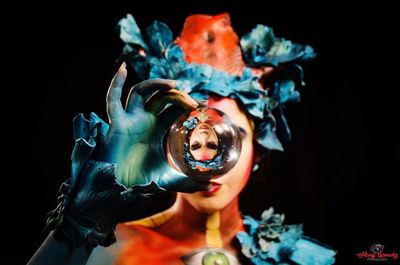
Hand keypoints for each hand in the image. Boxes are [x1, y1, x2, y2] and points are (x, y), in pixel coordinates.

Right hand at [100, 62, 210, 191]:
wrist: (120, 190)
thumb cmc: (143, 182)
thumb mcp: (172, 179)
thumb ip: (191, 182)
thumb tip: (214, 186)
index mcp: (157, 130)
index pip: (174, 109)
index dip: (188, 104)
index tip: (204, 105)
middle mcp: (145, 121)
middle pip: (162, 98)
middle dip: (179, 96)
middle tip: (195, 102)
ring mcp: (131, 120)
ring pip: (142, 91)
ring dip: (157, 84)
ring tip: (175, 85)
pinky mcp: (118, 123)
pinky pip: (113, 100)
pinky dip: (116, 84)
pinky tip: (123, 69)